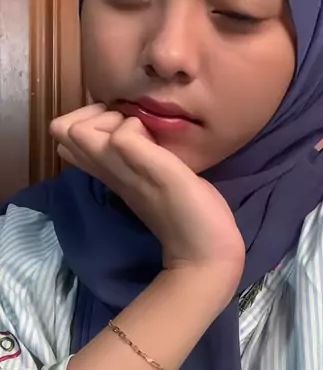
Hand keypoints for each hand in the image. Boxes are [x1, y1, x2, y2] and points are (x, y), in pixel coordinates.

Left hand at [50, 105, 244, 288]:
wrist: (204, 253)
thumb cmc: (189, 213)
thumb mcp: (166, 175)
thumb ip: (136, 148)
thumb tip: (125, 123)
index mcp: (110, 166)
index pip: (71, 130)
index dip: (96, 117)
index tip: (129, 122)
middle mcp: (109, 170)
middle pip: (70, 135)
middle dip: (95, 115)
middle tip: (130, 120)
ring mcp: (124, 176)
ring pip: (92, 142)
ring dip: (111, 125)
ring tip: (143, 127)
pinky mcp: (142, 180)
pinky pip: (119, 149)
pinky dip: (131, 136)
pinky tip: (156, 140)